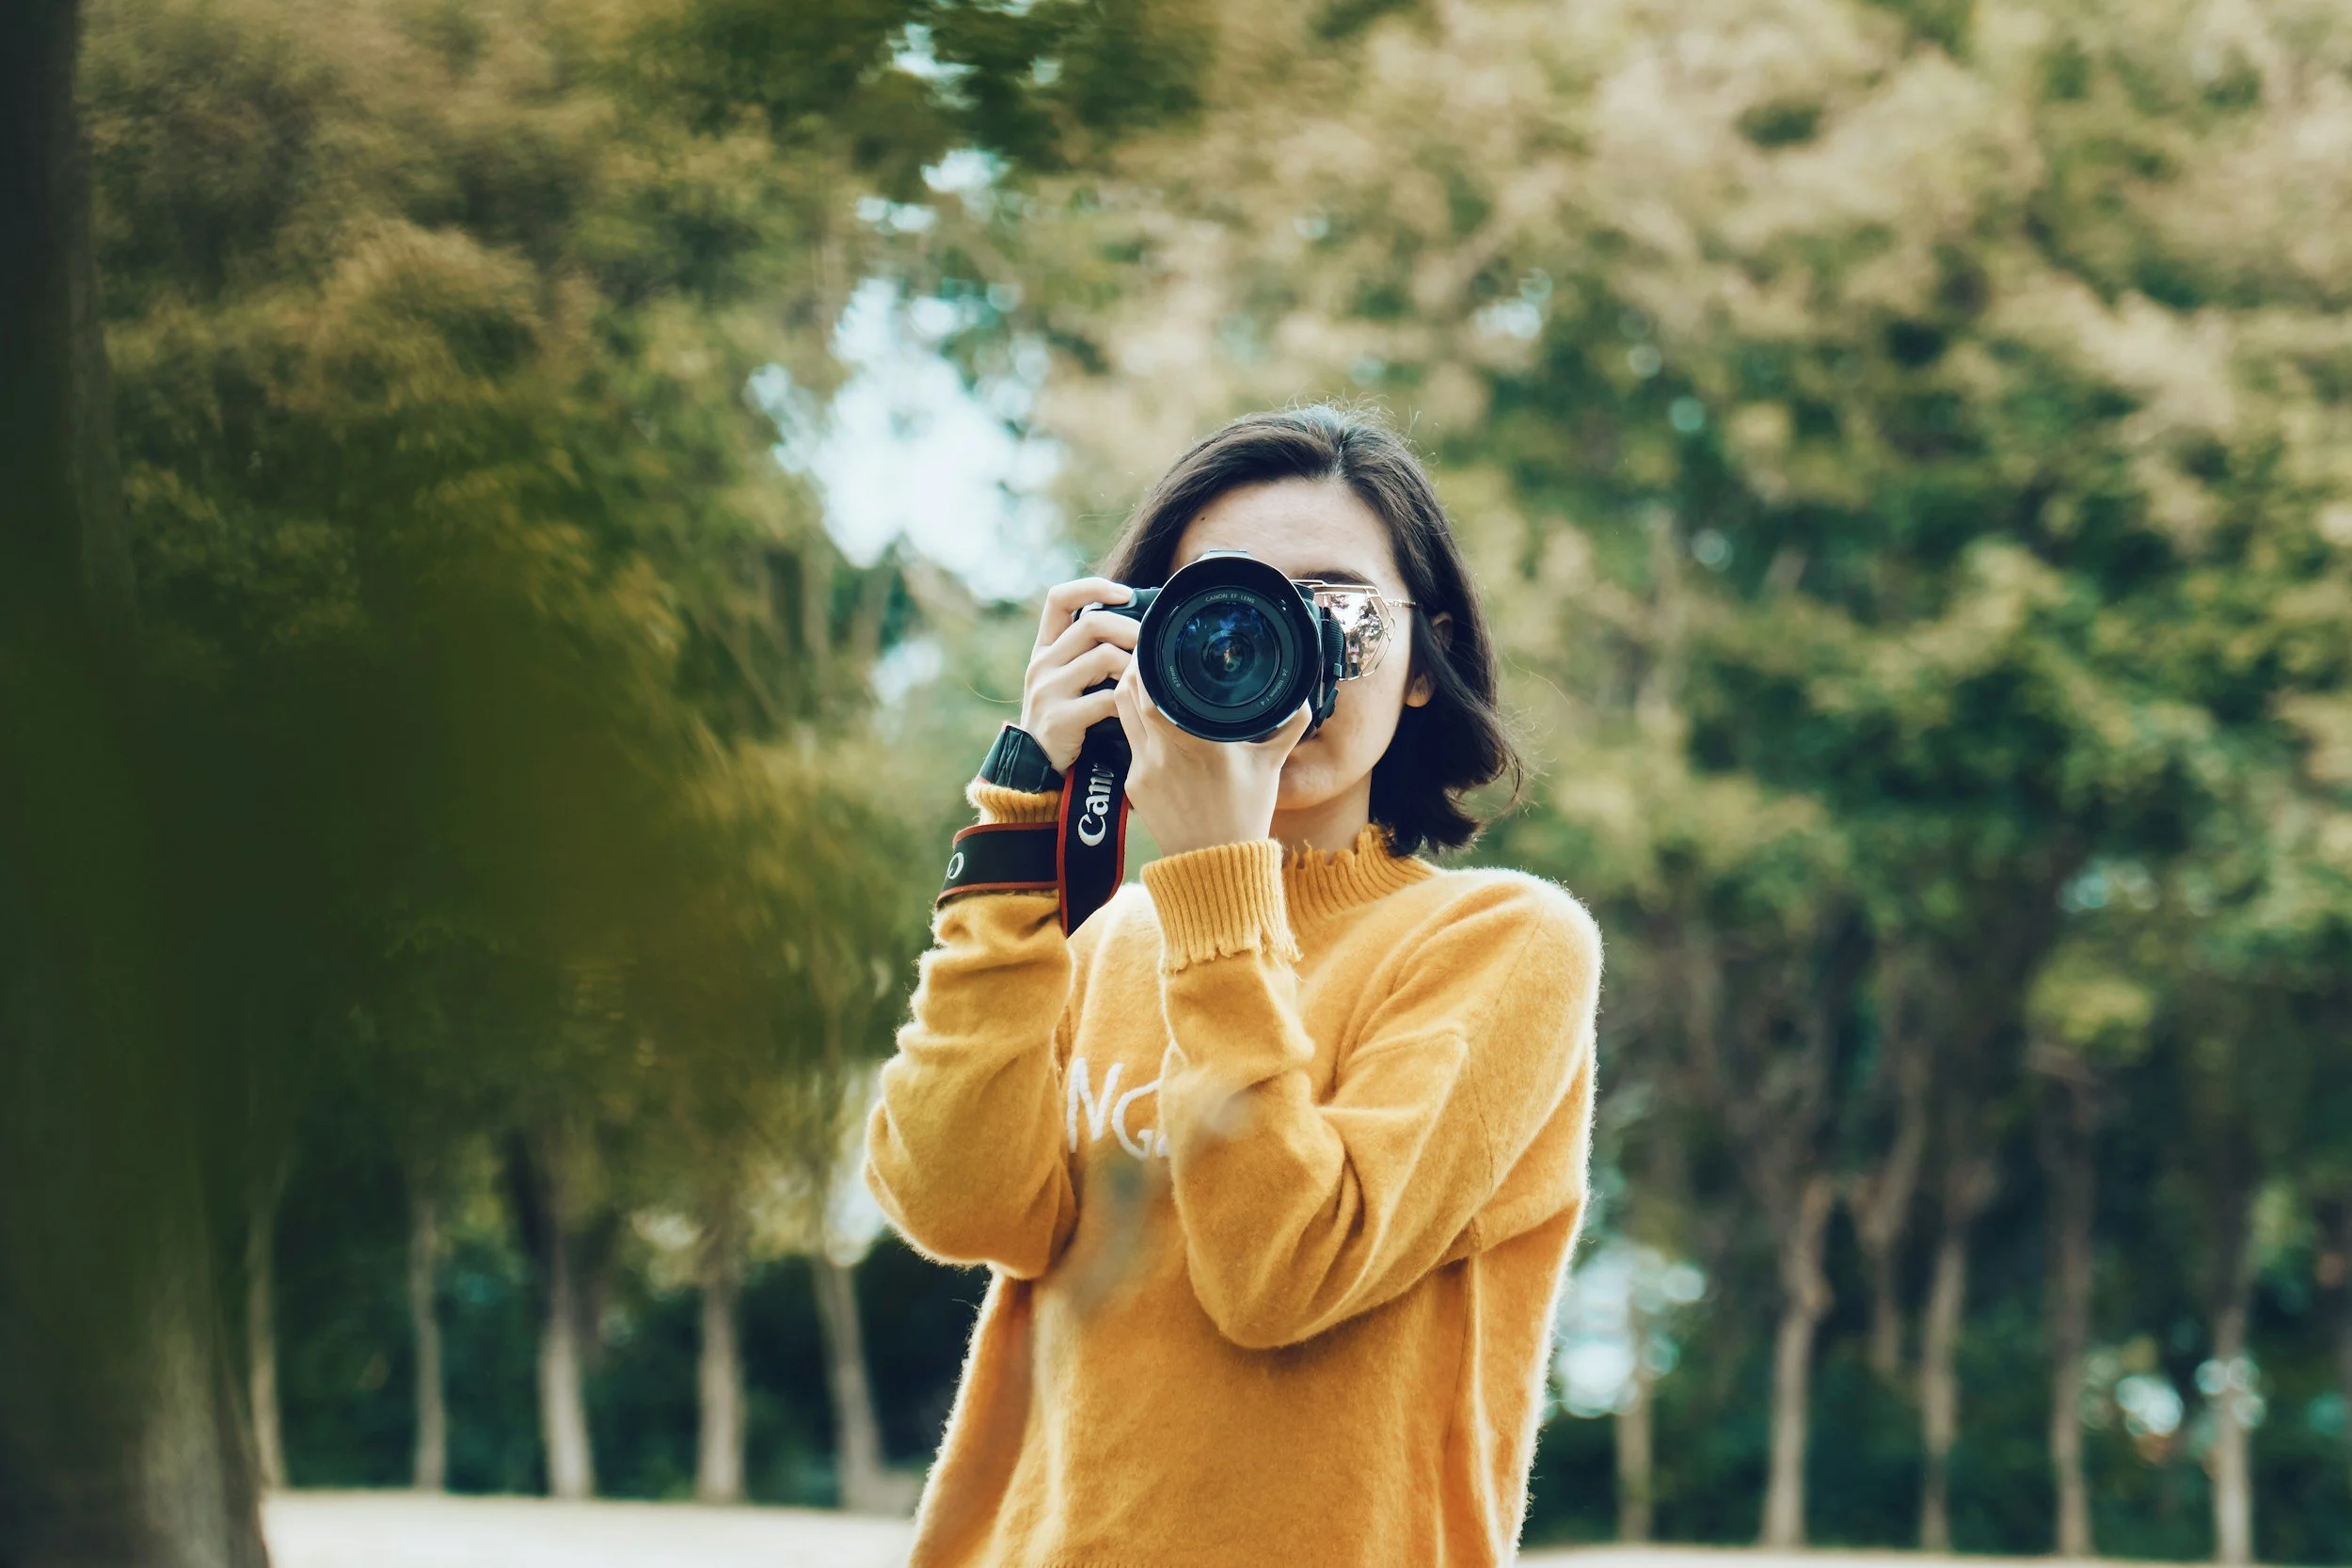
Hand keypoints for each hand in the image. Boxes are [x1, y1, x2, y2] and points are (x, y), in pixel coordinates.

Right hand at [1018, 577, 1140, 773]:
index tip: (1126, 594)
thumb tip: (1140, 625)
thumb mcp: (1069, 680)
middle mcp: (1042, 663)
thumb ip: (1090, 653)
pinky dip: (1128, 701)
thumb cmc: (1068, 719)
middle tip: (1153, 643)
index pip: (1059, 598)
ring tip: (1146, 679)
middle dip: (1131, 629)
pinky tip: (1135, 708)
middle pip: (1092, 623)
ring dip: (1133, 666)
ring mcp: (1048, 690)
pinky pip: (1106, 699)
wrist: (1039, 769)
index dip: (1093, 587)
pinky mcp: (1060, 718)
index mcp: (1045, 648)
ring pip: (1104, 657)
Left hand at [1114, 659, 1312, 857]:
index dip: (1147, 664)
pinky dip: (1134, 723)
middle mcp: (1164, 754)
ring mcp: (1143, 770)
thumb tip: (1303, 696)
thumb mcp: (1271, 766)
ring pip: (1121, 715)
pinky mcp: (1132, 786)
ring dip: (1127, 692)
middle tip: (1147, 652)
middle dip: (1133, 669)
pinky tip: (1146, 716)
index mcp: (1199, 743)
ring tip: (1141, 675)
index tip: (1156, 645)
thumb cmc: (1245, 814)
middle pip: (1127, 695)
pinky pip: (1128, 742)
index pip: (1154, 693)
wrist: (1215, 864)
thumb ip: (1288, 726)